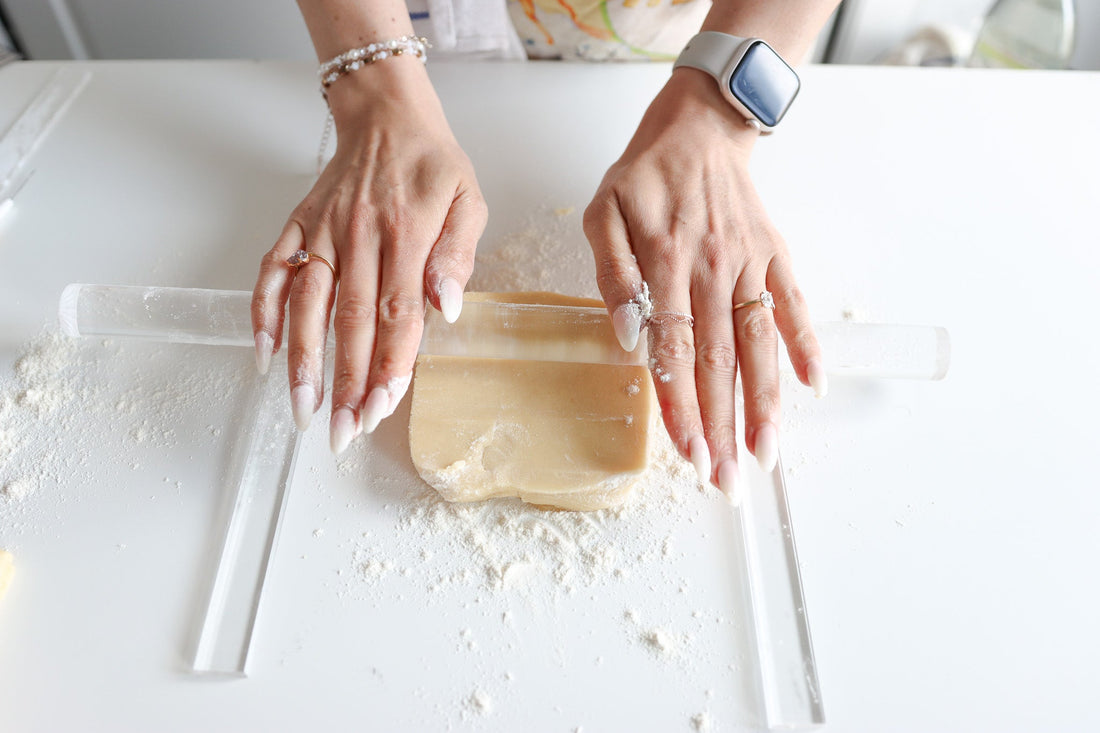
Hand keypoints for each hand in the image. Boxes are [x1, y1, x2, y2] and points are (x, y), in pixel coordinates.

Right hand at [251, 61, 486, 452]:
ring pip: (307, 305)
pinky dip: (263, 312)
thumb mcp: (468, 200)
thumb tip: (447, 308)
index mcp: (406, 235)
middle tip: (342, 433)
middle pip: (350, 321)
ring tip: (302, 410)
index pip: (397, 314)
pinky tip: (262, 354)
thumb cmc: (433, 164)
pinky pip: (273, 272)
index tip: (381, 408)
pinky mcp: (299, 226)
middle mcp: (359, 237)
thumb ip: (457, 255)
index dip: (388, 365)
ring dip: (302, 361)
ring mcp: (323, 233)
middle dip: (345, 382)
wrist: (386, 115)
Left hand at [583, 69, 824, 494]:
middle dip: (722, 426)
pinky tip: (813, 387)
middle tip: (724, 481)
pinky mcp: (775, 255)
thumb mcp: (604, 212)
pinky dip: (806, 344)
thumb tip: (628, 331)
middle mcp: (713, 270)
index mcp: (666, 264)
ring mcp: (749, 264)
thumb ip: (611, 272)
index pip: (674, 350)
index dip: (682, 406)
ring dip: (763, 403)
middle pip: (719, 362)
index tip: (687, 453)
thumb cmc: (645, 178)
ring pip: (758, 345)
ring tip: (765, 454)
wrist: (699, 129)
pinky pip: (793, 304)